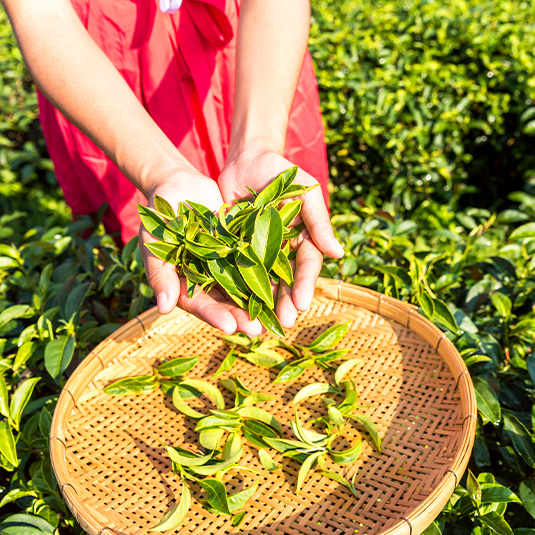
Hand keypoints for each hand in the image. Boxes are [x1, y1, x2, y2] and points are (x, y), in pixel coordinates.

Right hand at [140, 171, 263, 335]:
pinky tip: (285, 283)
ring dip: (259, 301)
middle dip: (241, 316)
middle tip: (258, 329)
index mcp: (185, 284)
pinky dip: (269, 273)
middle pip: (225, 302)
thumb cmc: (160, 216)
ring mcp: (226, 266)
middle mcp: (208, 280)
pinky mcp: (242, 249)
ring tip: (276, 315)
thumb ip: (160, 274)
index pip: (198, 304)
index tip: (229, 327)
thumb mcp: (155, 243)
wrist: (179, 186)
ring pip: (244, 287)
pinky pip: (257, 263)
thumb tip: (164, 308)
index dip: (213, 315)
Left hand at [219, 149, 343, 328]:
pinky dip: (232, 289)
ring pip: (258, 283)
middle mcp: (280, 251)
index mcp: (301, 240)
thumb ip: (318, 221)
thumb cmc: (279, 171)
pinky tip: (231, 306)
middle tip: (281, 324)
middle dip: (283, 303)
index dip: (304, 286)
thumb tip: (338, 253)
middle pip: (283, 282)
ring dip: (259, 304)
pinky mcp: (232, 250)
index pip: (305, 267)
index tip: (302, 305)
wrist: (244, 160)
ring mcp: (255, 253)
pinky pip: (232, 271)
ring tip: (257, 325)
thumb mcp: (303, 191)